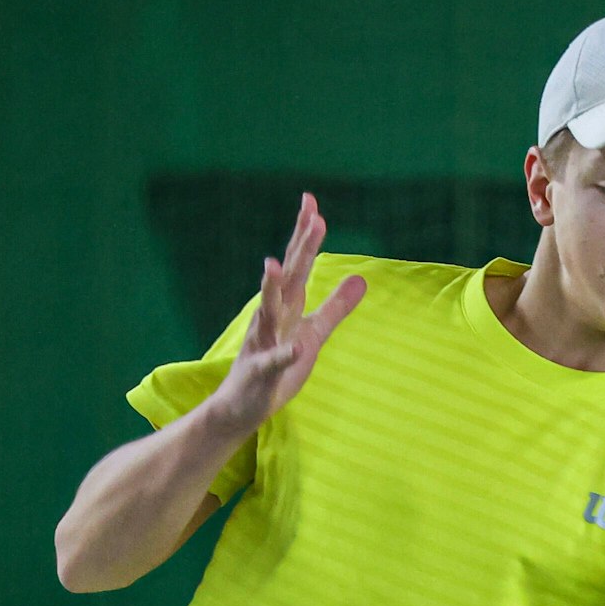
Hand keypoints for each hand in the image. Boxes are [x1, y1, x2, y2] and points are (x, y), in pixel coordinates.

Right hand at [206, 193, 366, 436]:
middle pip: (289, 277)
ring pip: (268, 311)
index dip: (306, 234)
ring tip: (274, 262)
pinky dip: (284, 354)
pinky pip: (274, 361)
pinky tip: (295, 347)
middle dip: (300, 247)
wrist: (242, 405)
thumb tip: (361, 279)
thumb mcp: (314, 334)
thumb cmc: (278, 366)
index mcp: (288, 305)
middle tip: (312, 215)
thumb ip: (336, 307)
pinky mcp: (262, 372)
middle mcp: (273, 316)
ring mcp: (265, 342)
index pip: (298, 264)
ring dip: (271, 287)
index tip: (312, 200)